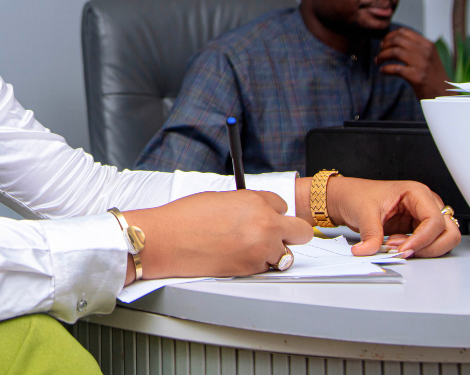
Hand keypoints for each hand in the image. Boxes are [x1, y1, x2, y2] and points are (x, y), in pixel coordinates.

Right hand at [122, 190, 312, 284]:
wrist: (168, 241)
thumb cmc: (185, 218)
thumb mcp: (220, 199)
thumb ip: (245, 204)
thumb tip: (255, 212)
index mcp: (255, 201)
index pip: (282, 205)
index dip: (272, 212)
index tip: (265, 216)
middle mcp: (264, 225)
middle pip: (301, 231)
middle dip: (290, 233)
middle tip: (276, 235)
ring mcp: (260, 250)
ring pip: (286, 254)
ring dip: (273, 252)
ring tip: (250, 249)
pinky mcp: (251, 270)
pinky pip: (266, 268)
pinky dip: (257, 265)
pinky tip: (238, 258)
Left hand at [307, 176, 460, 257]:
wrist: (348, 198)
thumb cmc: (357, 196)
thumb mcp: (363, 212)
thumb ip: (370, 234)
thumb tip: (368, 251)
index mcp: (417, 192)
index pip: (435, 220)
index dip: (423, 239)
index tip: (404, 249)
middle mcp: (425, 203)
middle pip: (448, 231)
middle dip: (429, 246)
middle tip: (403, 250)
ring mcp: (423, 216)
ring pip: (444, 239)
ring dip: (425, 248)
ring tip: (398, 246)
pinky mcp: (418, 228)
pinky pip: (430, 243)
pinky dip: (418, 249)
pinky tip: (398, 245)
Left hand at [374, 27, 449, 99]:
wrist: (443, 94)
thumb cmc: (432, 75)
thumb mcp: (428, 56)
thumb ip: (415, 47)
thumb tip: (392, 40)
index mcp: (427, 44)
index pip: (404, 32)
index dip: (390, 36)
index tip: (384, 43)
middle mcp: (425, 52)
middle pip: (397, 40)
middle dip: (384, 45)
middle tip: (380, 52)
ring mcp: (422, 64)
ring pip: (395, 52)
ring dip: (382, 56)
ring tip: (378, 61)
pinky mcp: (417, 76)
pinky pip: (395, 68)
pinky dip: (386, 69)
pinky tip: (383, 71)